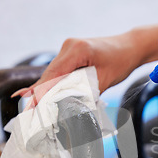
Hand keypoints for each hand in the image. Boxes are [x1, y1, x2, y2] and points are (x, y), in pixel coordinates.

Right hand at [13, 32, 142, 100]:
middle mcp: (69, 46)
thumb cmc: (121, 62)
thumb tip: (69, 107)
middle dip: (38, 93)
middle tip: (27, 112)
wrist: (130, 47)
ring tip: (30, 107)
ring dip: (43, 90)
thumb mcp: (105, 80)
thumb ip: (86, 91)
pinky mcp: (70, 54)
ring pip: (52, 73)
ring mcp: (68, 48)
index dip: (42, 91)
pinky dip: (51, 84)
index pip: (55, 74)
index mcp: (77, 49)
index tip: (33, 106)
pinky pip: (58, 71)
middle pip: (49, 74)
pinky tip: (37, 95)